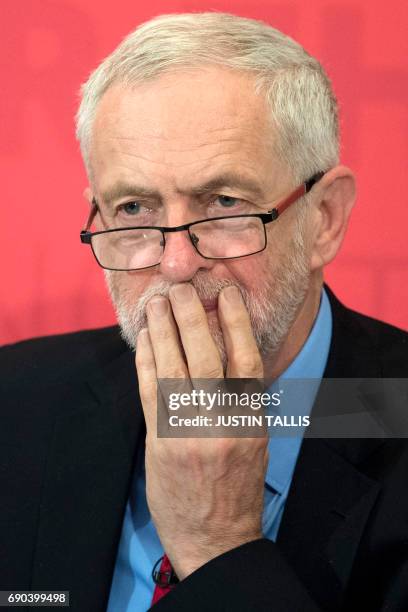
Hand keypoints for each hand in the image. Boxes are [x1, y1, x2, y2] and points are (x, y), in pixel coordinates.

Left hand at [136, 283, 267, 578]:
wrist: (216, 538)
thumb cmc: (238, 487)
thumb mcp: (254, 441)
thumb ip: (241, 399)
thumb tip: (228, 352)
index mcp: (251, 419)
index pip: (246, 359)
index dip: (235, 321)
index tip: (226, 294)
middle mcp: (221, 421)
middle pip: (206, 355)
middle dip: (192, 316)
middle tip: (182, 289)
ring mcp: (188, 431)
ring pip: (174, 368)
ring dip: (163, 330)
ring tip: (157, 303)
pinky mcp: (160, 442)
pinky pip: (150, 391)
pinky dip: (146, 361)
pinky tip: (143, 340)